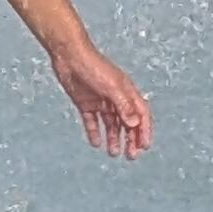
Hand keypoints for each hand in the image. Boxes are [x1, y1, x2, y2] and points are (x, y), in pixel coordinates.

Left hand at [52, 41, 150, 158]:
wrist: (68, 55)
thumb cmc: (92, 65)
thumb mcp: (111, 87)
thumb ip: (123, 105)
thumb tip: (133, 124)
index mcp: (126, 91)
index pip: (141, 114)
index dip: (144, 130)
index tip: (143, 146)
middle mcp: (116, 97)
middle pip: (127, 122)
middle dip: (130, 139)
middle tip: (130, 156)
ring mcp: (100, 100)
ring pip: (111, 124)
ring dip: (114, 138)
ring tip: (113, 153)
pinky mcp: (85, 102)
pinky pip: (92, 121)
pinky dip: (94, 132)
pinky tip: (95, 143)